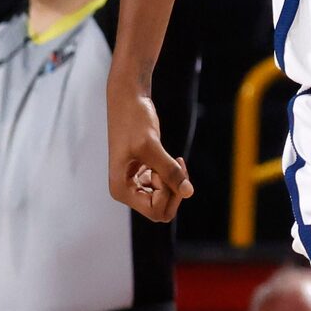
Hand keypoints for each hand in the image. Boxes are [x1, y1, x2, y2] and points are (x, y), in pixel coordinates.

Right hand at [108, 81, 192, 222]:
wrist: (128, 100)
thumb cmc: (133, 120)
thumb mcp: (152, 146)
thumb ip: (170, 171)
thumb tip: (189, 192)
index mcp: (121, 190)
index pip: (156, 211)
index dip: (168, 193)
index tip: (165, 167)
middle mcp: (126, 191)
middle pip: (161, 210)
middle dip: (173, 191)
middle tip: (175, 164)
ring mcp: (135, 183)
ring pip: (165, 199)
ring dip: (174, 181)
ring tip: (173, 159)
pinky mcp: (144, 174)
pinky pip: (165, 187)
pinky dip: (173, 176)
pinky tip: (172, 159)